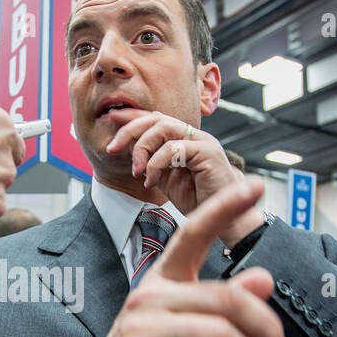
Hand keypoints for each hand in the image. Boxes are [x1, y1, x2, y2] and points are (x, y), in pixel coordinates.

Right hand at [56, 183, 285, 336]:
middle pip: (231, 301)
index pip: (193, 234)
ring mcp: (139, 332)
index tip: (256, 184)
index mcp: (161, 280)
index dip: (224, 207)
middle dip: (265, 331)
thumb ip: (224, 301)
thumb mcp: (185, 324)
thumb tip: (265, 278)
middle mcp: (147, 298)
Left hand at [104, 110, 263, 247]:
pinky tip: (152, 181)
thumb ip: (153, 163)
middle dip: (130, 130)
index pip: (156, 119)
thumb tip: (131, 153)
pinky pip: (174, 148)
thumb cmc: (199, 200)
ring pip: (164, 128)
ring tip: (136, 171)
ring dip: (142, 148)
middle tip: (113, 148)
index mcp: (184, 139)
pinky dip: (157, 164)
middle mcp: (194, 135)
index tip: (111, 118)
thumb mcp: (167, 179)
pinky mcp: (207, 152)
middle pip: (156, 118)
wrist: (225, 219)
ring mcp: (202, 141)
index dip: (132, 116)